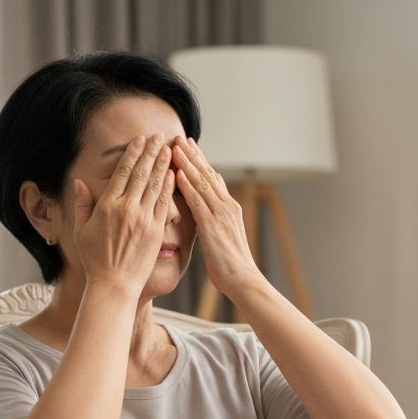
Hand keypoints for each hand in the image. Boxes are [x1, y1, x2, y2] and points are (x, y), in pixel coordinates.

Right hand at [71, 132, 174, 291]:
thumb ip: (81, 204)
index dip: (133, 153)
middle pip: (141, 173)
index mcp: (107, 206)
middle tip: (159, 136)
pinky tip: (173, 173)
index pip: (122, 172)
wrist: (114, 285)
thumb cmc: (95, 260)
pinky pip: (164, 203)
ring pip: (154, 184)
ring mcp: (142, 219)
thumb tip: (79, 182)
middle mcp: (126, 208)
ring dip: (162, 163)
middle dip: (151, 152)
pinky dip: (169, 186)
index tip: (140, 140)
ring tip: (169, 148)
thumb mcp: (81, 231)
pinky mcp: (156, 231)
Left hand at [171, 136, 260, 293]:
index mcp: (229, 209)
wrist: (243, 280)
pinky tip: (177, 173)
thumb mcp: (222, 239)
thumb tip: (206, 218)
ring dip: (187, 163)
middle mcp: (227, 206)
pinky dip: (187, 185)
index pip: (212, 179)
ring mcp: (221, 214)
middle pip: (207, 174)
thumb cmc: (231, 267)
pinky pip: (197, 200)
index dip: (200, 162)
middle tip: (179, 138)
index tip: (189, 147)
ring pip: (202, 182)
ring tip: (174, 146)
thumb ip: (215, 224)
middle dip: (193, 155)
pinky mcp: (213, 225)